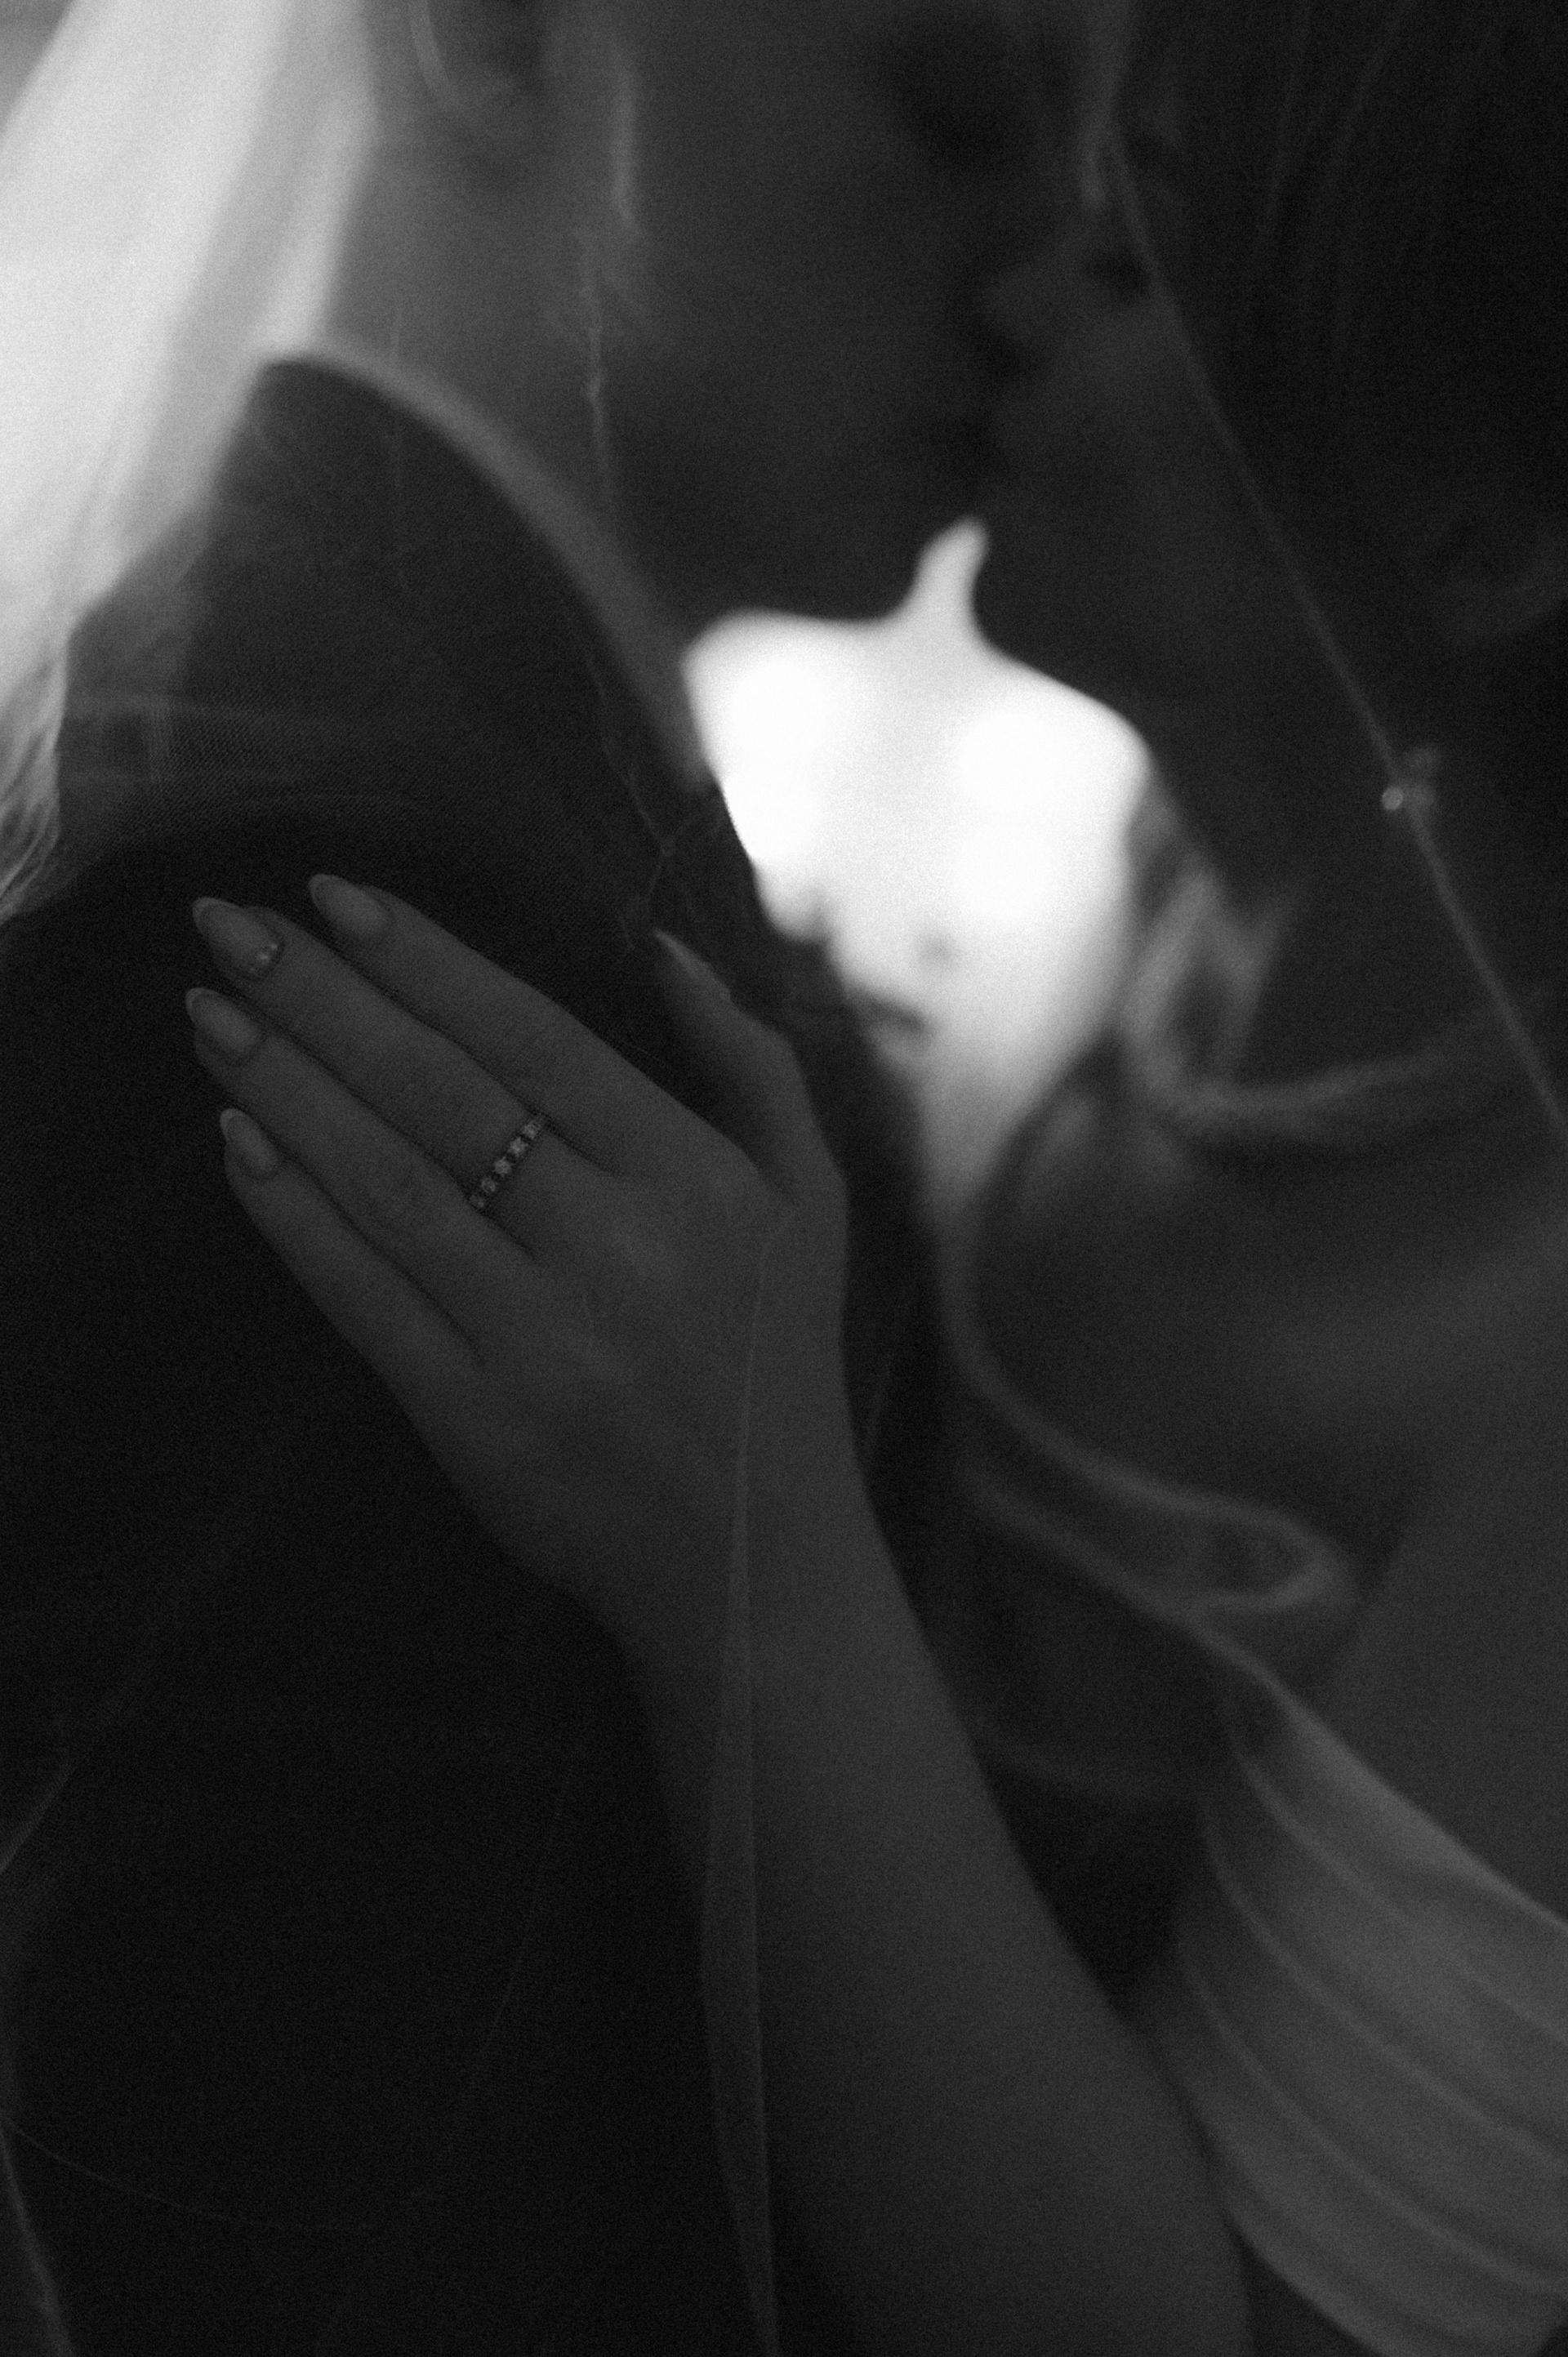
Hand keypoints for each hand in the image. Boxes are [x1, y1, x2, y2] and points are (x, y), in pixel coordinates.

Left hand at [185, 880, 857, 1664]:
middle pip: (445, 1096)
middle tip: (232, 932)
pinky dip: (296, 1217)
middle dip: (326, 1001)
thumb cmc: (778, 1362)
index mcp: (699, 1183)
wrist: (755, 1559)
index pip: (539, 1042)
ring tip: (213, 1018)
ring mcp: (545, 1342)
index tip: (337, 901)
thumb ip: (752, 1067)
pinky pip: (366, 1299)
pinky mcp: (479, 1423)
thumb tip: (660, 947)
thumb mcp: (811, 1202)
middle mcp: (622, 1252)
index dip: (429, 965)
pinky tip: (242, 1143)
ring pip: (390, 1185)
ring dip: (289, 1090)